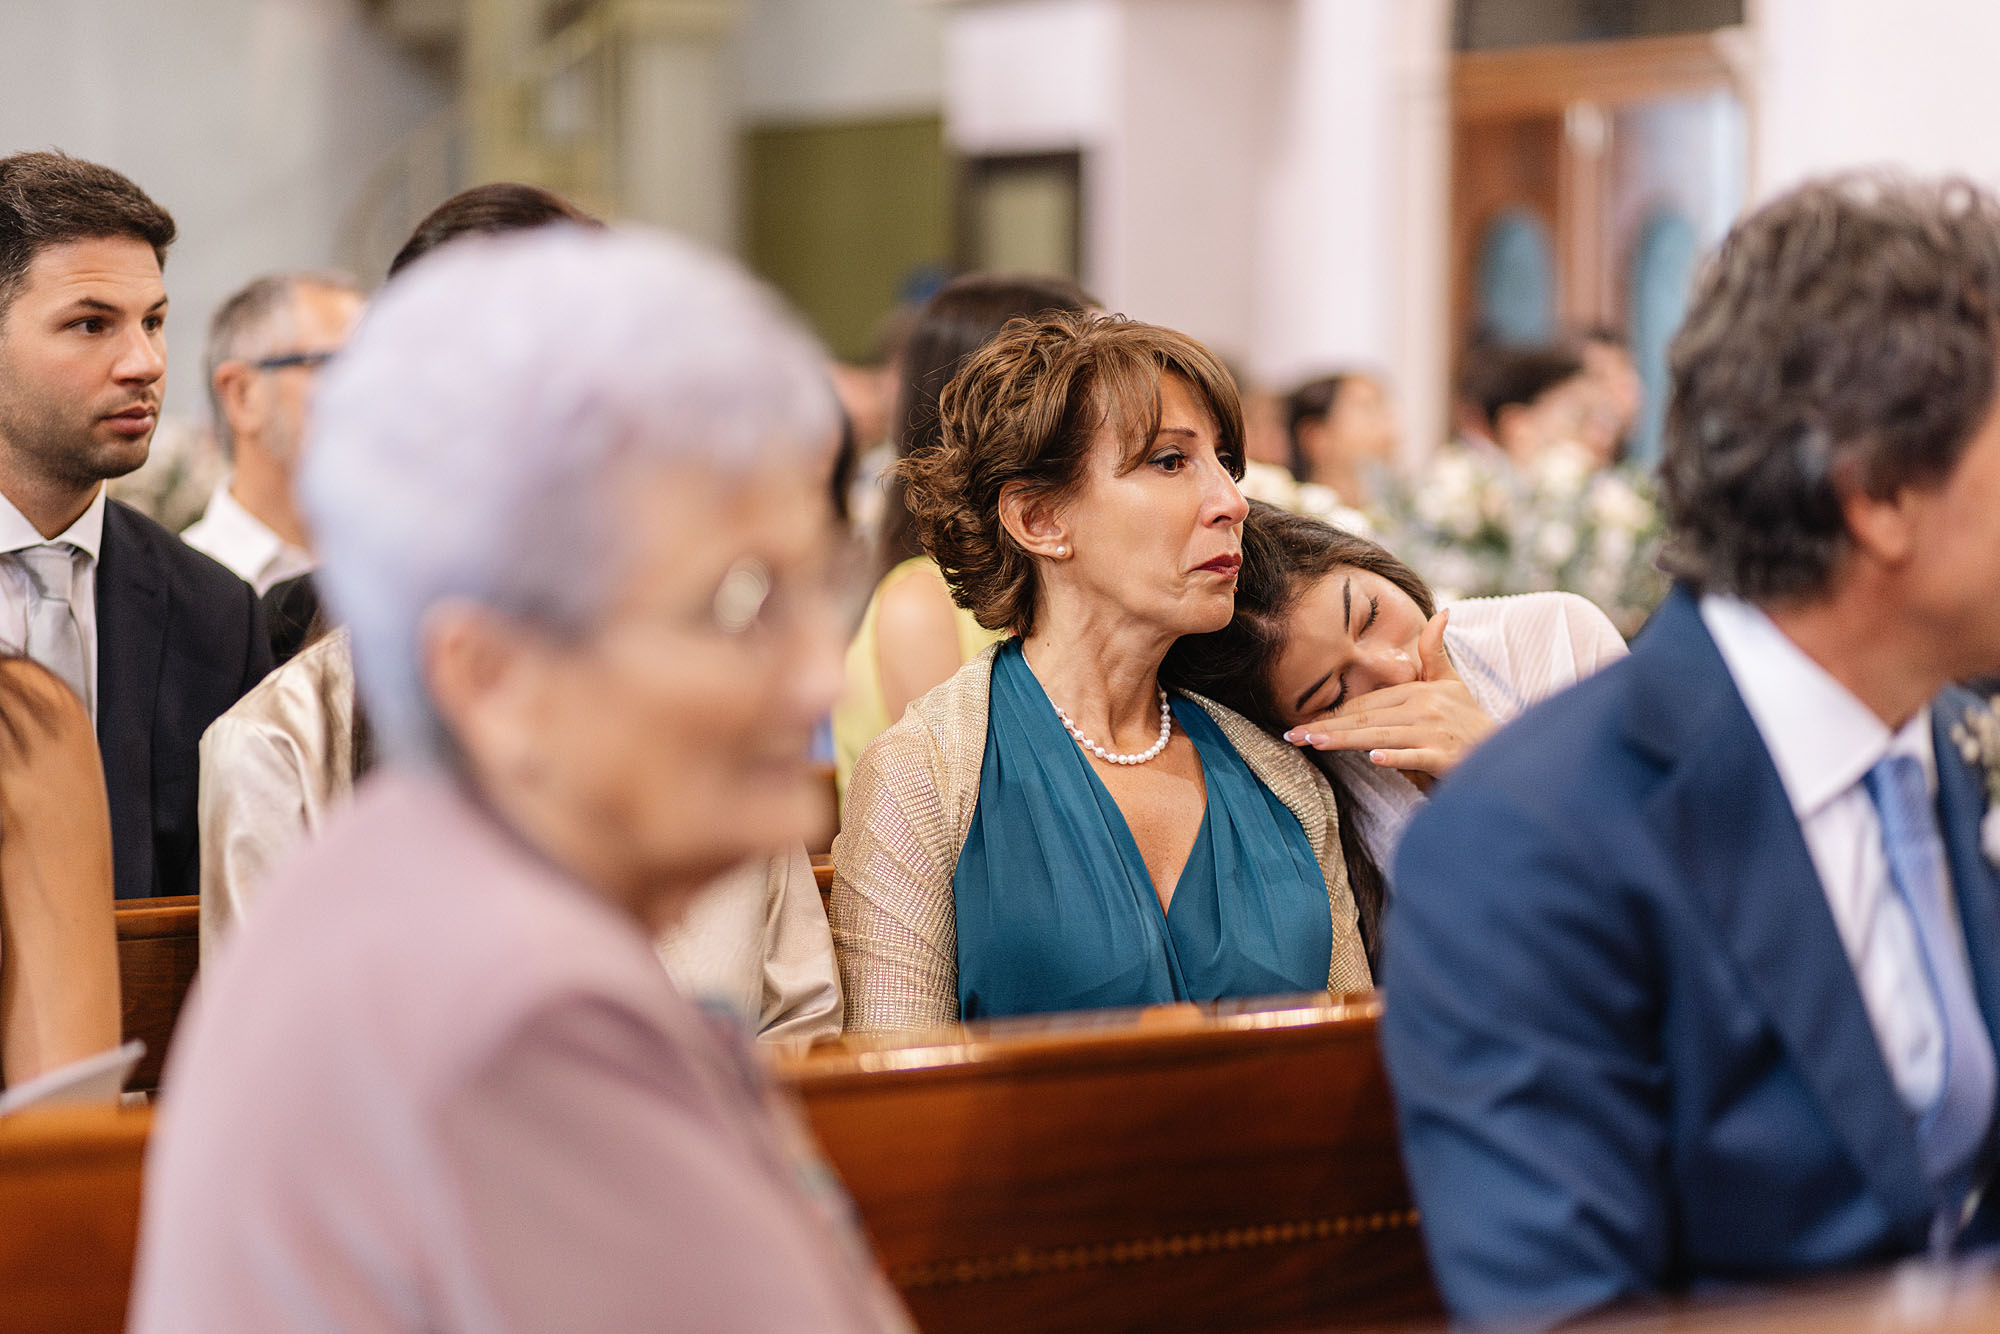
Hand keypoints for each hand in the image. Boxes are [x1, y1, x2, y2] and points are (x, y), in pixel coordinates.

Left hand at [1282, 608, 1493, 787]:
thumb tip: (1442, 610)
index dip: (1334, 712)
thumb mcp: (1452, 682)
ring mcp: (1434, 732)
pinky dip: (1396, 756)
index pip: (1368, 703)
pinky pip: (1415, 755)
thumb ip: (1435, 651)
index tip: (1302, 721)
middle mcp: (1424, 708)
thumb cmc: (1470, 720)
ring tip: (1314, 742)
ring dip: (1346, 739)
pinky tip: (1374, 758)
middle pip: (1367, 718)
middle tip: (1293, 735)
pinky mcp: (1445, 756)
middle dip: (1328, 727)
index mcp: (1418, 692)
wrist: (1504, 751)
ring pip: (1381, 735)